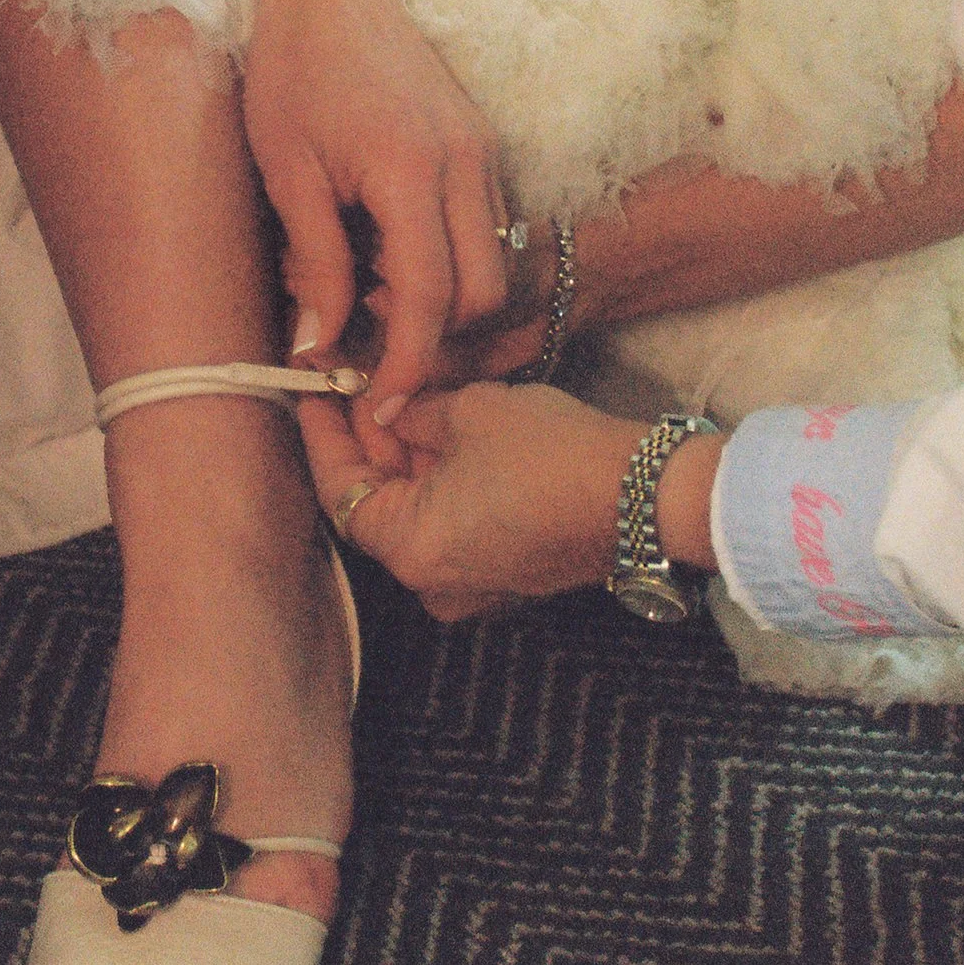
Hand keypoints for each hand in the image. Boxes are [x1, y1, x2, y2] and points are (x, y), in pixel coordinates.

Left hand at [243, 0, 509, 419]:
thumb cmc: (295, 68)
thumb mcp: (286, 172)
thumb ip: (314, 264)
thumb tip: (319, 348)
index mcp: (413, 170)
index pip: (430, 298)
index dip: (408, 363)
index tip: (384, 406)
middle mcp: (466, 164)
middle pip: (481, 294)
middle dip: (433, 338)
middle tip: (363, 347)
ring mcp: (482, 152)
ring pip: (490, 264)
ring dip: (436, 300)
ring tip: (354, 288)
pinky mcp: (480, 146)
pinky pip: (482, 229)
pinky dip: (441, 262)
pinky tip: (376, 250)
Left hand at [298, 383, 645, 621]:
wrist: (650, 495)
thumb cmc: (556, 456)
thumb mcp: (468, 412)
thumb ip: (410, 412)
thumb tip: (387, 409)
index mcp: (410, 551)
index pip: (340, 489)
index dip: (323, 432)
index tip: (313, 388)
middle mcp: (434, 582)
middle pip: (378, 502)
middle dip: (367, 439)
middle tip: (355, 380)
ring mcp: (473, 584)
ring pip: (418, 510)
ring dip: (405, 455)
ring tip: (396, 392)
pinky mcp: (507, 572)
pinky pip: (455, 522)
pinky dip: (441, 477)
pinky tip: (439, 427)